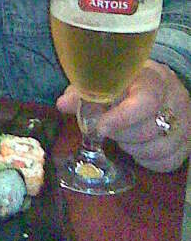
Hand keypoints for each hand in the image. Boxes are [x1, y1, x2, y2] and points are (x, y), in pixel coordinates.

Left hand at [56, 60, 190, 171]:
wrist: (160, 87)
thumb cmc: (127, 83)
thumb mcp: (106, 80)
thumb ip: (84, 92)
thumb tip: (62, 104)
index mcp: (154, 78)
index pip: (145, 101)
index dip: (121, 118)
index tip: (100, 128)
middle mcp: (176, 99)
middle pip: (148, 129)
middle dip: (120, 134)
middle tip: (108, 127)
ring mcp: (186, 123)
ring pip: (157, 149)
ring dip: (132, 147)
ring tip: (122, 134)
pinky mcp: (188, 144)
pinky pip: (166, 162)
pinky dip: (146, 159)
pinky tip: (137, 146)